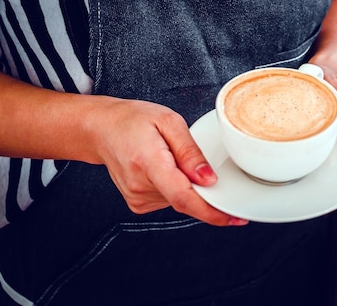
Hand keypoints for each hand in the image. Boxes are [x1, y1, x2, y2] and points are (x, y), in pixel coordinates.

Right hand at [87, 97, 247, 225]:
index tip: (233, 217)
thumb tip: (209, 179)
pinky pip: (170, 199)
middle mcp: (140, 186)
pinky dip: (176, 186)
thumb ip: (190, 151)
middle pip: (185, 199)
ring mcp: (137, 198)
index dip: (210, 211)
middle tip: (200, 163)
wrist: (102, 129)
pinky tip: (165, 167)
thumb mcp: (168, 121)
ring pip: (180, 200)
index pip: (182, 196)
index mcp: (148, 162)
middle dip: (203, 187)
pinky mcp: (138, 204)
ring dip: (187, 183)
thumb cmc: (133, 120)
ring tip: (171, 156)